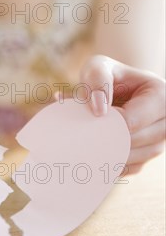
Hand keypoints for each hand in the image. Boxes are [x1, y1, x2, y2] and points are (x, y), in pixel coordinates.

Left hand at [80, 55, 164, 174]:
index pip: (132, 121)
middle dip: (103, 138)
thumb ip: (97, 80)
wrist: (113, 88)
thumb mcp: (98, 67)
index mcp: (160, 96)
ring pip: (131, 158)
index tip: (88, 119)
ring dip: (104, 151)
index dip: (107, 123)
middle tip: (79, 133)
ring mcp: (158, 142)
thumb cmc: (106, 76)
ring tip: (83, 140)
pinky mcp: (145, 156)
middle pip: (133, 142)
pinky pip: (127, 168)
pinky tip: (90, 151)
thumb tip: (99, 110)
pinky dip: (107, 162)